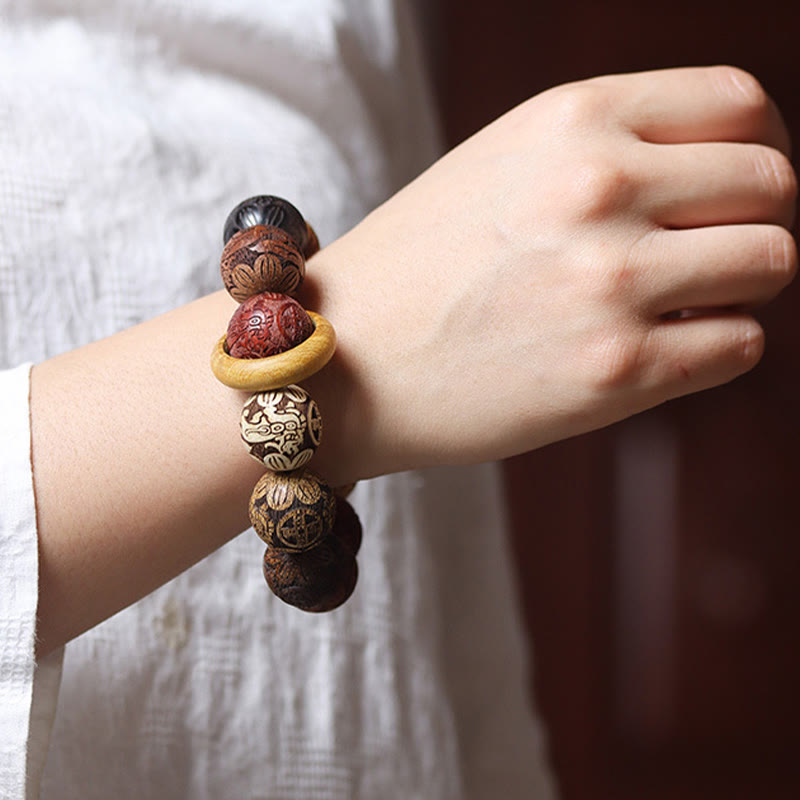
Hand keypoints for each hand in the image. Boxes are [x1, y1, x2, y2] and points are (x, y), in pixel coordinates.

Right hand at [306, 66, 796, 479]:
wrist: (342, 361)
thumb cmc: (417, 266)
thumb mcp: (505, 162)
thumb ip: (609, 148)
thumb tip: (716, 174)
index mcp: (573, 119)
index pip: (741, 106)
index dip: (756, 149)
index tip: (732, 191)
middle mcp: (601, 187)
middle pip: (773, 184)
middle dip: (755, 221)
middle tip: (708, 256)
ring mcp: (612, 282)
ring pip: (773, 263)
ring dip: (740, 287)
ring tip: (678, 306)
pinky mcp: (616, 372)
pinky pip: (740, 345)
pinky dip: (714, 347)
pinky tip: (654, 350)